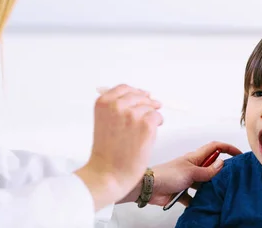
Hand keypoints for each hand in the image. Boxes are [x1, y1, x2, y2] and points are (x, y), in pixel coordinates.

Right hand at [75, 84, 162, 210]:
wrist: (108, 174)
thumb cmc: (106, 153)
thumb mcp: (104, 122)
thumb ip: (116, 108)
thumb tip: (141, 96)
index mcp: (103, 102)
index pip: (124, 88)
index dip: (135, 93)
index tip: (141, 97)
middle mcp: (117, 104)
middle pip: (140, 95)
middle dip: (146, 104)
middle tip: (149, 114)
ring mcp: (132, 113)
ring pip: (150, 106)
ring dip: (151, 116)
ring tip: (143, 131)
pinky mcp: (146, 124)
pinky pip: (158, 116)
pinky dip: (158, 123)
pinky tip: (149, 134)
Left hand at [149, 141, 242, 206]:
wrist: (148, 188)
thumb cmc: (167, 175)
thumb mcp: (190, 172)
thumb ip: (207, 171)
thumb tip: (222, 164)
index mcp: (195, 157)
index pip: (215, 147)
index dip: (227, 148)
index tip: (238, 154)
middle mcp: (193, 167)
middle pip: (212, 165)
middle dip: (223, 170)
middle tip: (234, 176)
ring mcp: (188, 180)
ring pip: (206, 182)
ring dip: (212, 187)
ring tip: (222, 193)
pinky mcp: (183, 192)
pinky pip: (196, 197)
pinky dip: (200, 201)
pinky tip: (205, 204)